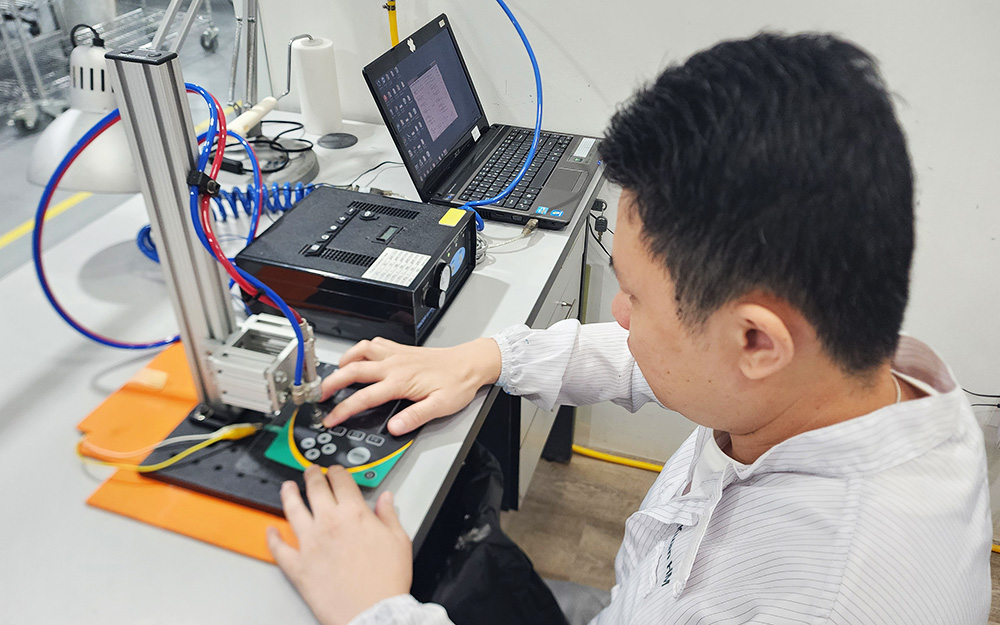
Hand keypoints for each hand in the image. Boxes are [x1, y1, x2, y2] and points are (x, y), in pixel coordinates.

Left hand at [267, 465, 412, 624]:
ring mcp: (310, 543)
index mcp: (354, 513)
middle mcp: (329, 523)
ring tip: (287, 488)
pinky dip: (272, 538)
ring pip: (293, 509)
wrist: (373, 613)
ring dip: (288, 495)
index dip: (338, 471)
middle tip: (310, 471)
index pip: (342, 480)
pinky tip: (271, 531)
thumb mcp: (399, 541)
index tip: (336, 470)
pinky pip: (279, 548)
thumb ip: (389, 516)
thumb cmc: (386, 581)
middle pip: (315, 488)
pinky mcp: (298, 565)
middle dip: (312, 475)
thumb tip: (386, 499)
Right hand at [320, 336, 501, 434]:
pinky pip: (374, 344)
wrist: (470, 363)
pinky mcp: (401, 349)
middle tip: (320, 394)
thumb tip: (394, 427)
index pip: (364, 397)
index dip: (343, 409)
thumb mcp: (440, 407)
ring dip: (344, 361)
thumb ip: (415, 417)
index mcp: (400, 381)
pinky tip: (359, 356)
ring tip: (334, 373)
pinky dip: (360, 349)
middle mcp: (394, 365)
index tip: (330, 418)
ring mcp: (396, 354)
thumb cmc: (457, 383)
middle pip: (353, 370)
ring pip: (361, 351)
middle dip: (332, 382)